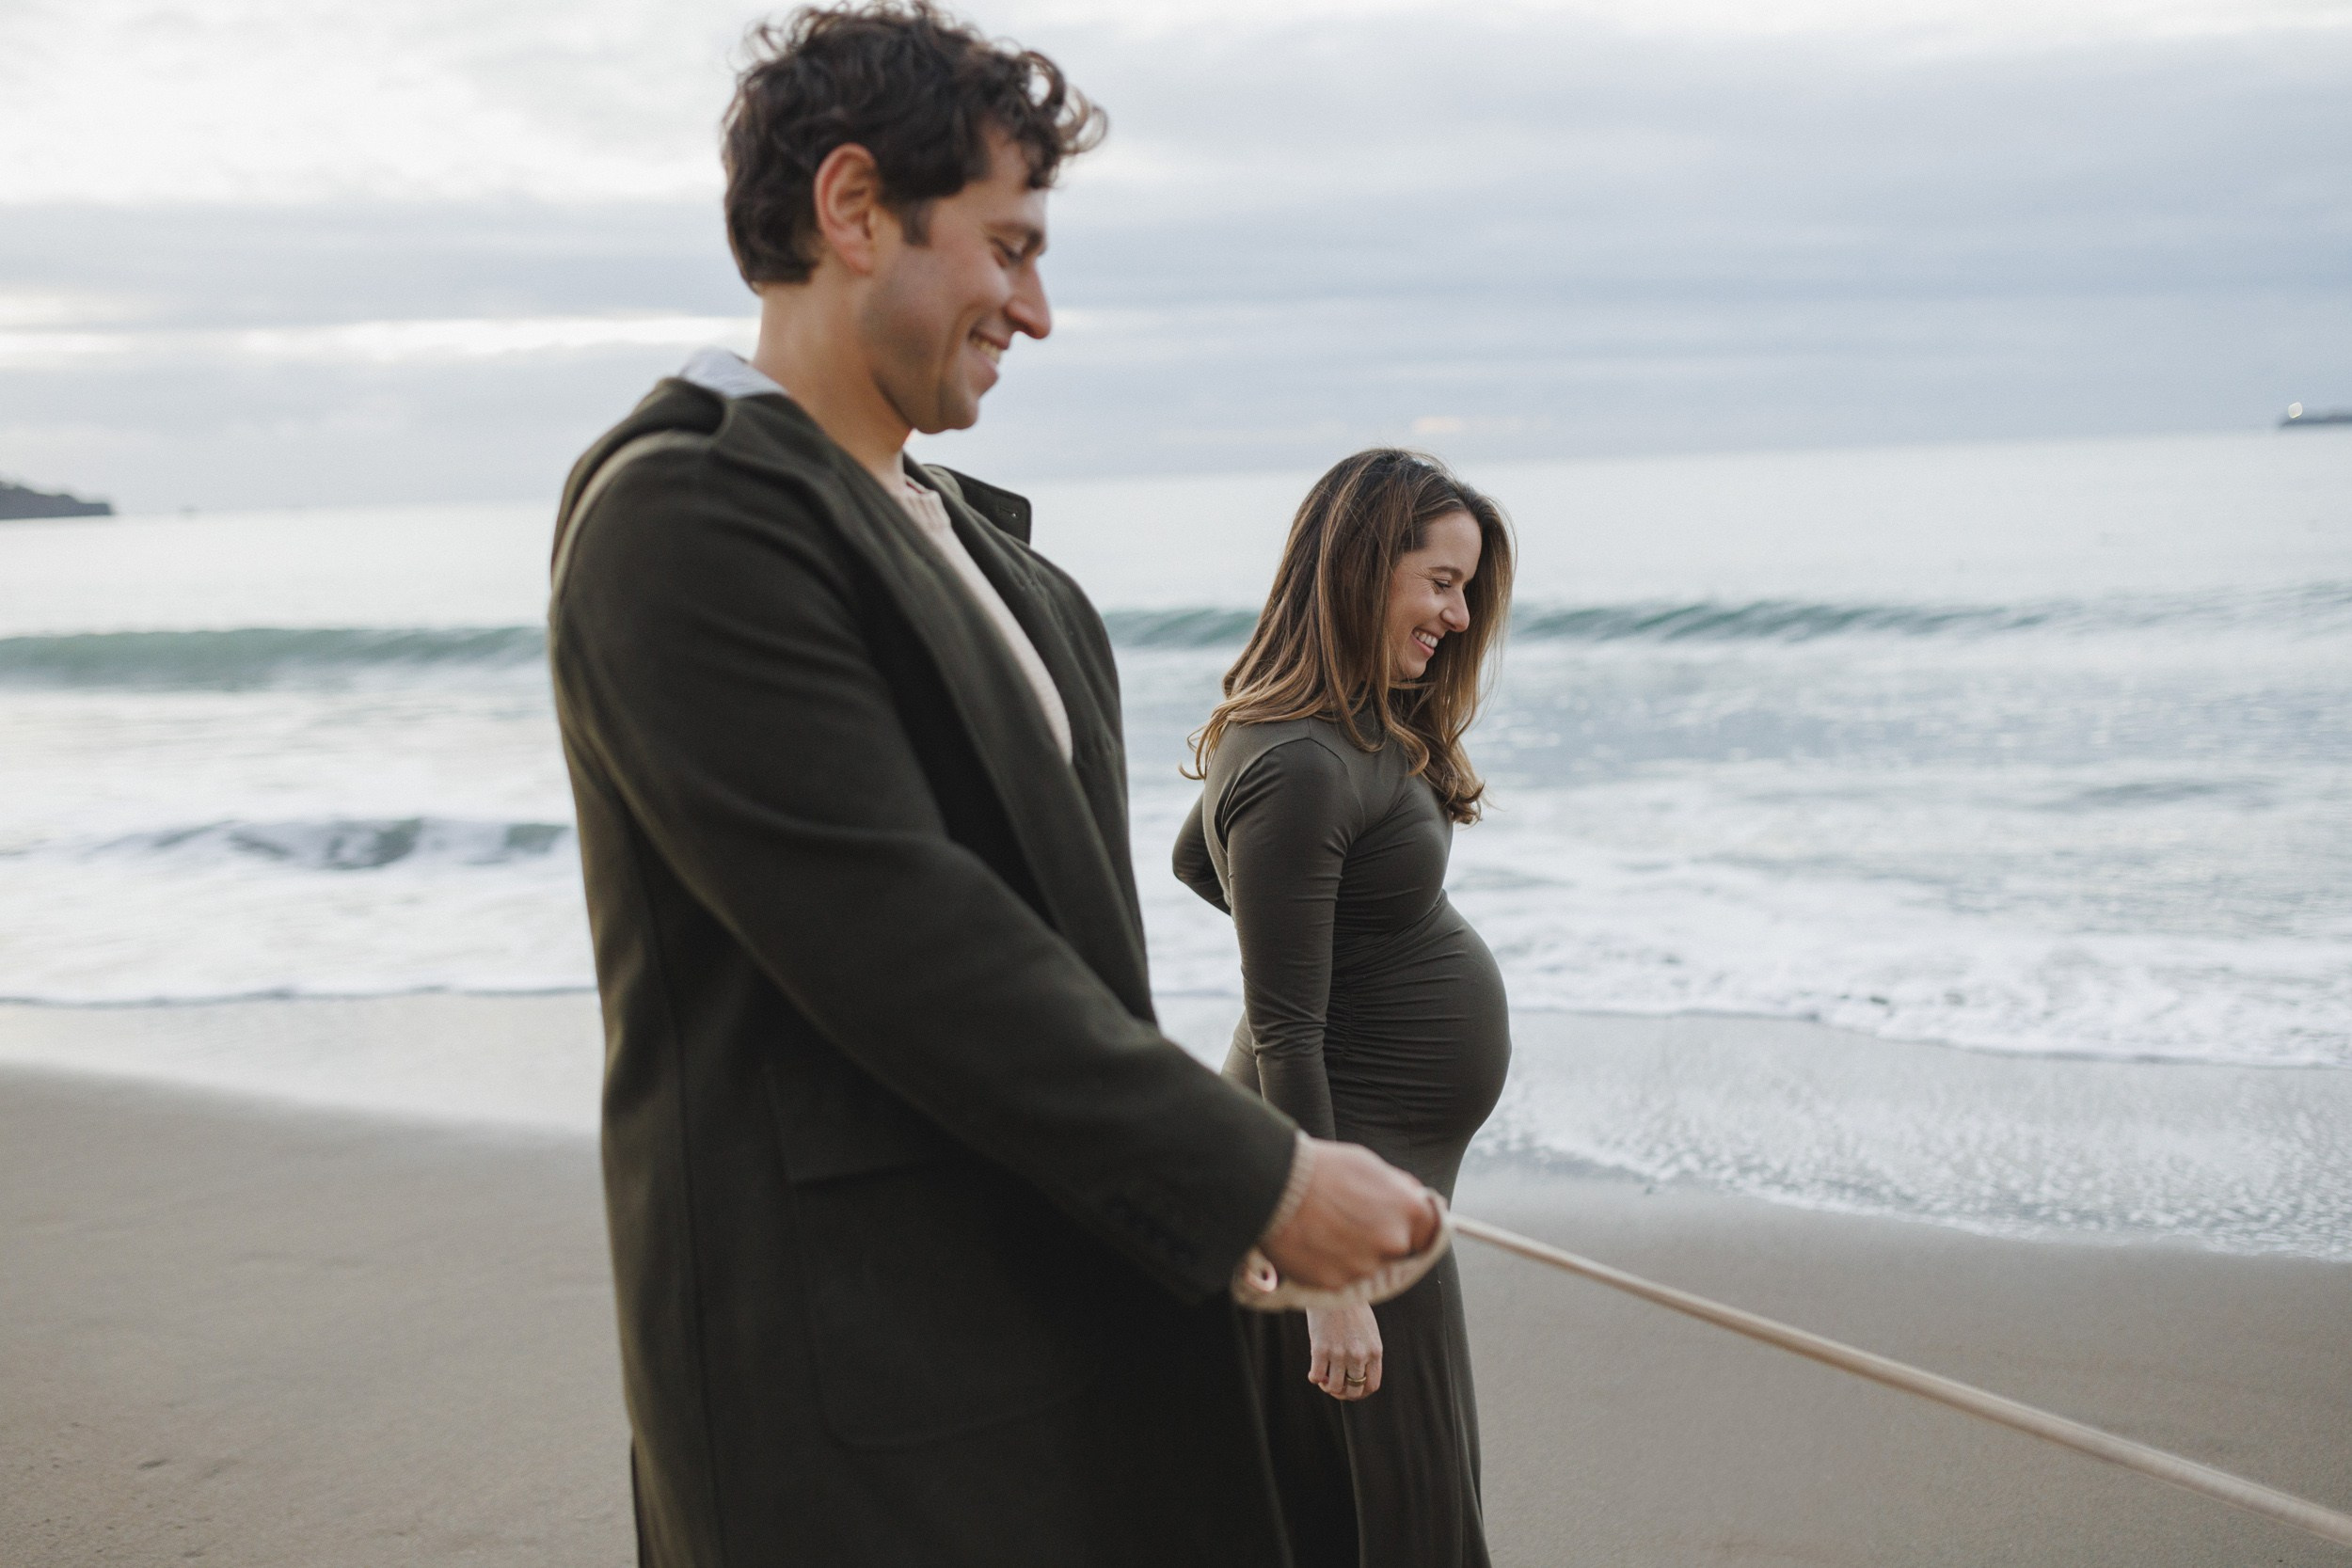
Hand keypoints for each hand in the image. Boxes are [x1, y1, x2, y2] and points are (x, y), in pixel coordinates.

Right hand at [1260, 1139, 1439, 1290]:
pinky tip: (1312, 1242)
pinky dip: (1328, 1266)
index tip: (1398, 1226)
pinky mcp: (1336, 1284)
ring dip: (1352, 1255)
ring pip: (1366, 1267)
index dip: (1414, 1229)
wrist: (1275, 1185)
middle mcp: (1393, 1243)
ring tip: (1324, 1228)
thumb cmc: (1324, 1169)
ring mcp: (1365, 1266)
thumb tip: (1416, 1199)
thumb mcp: (1371, 1166)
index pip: (1431, 1232)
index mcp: (1409, 1211)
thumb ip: (1399, 1189)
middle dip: (1379, 1241)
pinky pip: (1339, 1278)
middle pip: (1396, 1252)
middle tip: (1349, 1223)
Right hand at [1307, 1303, 1382, 1400]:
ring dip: (1328, 1387)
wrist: (1334, 1289)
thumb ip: (1368, 1352)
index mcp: (1374, 1351)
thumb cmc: (1351, 1307)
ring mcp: (1339, 1353)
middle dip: (1344, 1393)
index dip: (1361, 1392)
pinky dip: (1315, 1378)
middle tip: (1335, 1386)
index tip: (1351, 1389)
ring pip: (1335, 1387)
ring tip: (1324, 1379)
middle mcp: (1359, 1355)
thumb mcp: (1369, 1330)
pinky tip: (1314, 1372)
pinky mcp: (1320, 1349)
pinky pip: (1317, 1376)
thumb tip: (1359, 1375)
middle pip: (1354, 1390)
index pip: (1372, 1385)